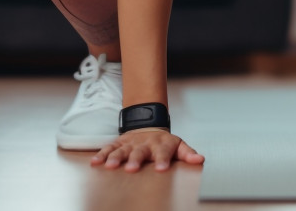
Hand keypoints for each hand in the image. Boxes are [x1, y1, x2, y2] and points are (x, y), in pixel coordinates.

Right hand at [90, 128, 204, 172]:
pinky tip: (95, 162)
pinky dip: (101, 154)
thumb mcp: (178, 145)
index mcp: (161, 145)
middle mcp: (144, 144)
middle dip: (135, 160)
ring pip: (122, 150)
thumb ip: (188, 153)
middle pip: (140, 152)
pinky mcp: (119, 143)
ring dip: (115, 157)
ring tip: (111, 166)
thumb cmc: (164, 143)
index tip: (161, 169)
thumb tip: (200, 160)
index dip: (162, 160)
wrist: (149, 126)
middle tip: (132, 169)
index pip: (163, 153)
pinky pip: (108, 148)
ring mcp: (130, 143)